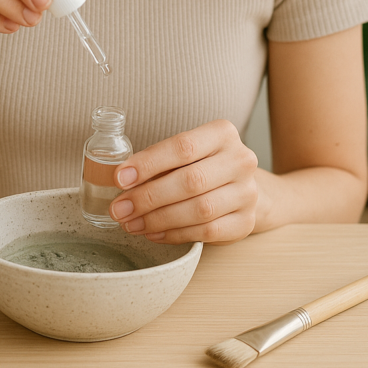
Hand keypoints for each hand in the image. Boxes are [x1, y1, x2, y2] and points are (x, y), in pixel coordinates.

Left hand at [108, 120, 258, 244]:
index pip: (182, 147)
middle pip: (190, 181)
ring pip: (199, 209)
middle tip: (120, 209)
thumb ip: (158, 162)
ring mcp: (247, 193)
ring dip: (159, 219)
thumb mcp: (186, 154)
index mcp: (223, 134)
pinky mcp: (246, 222)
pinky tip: (153, 233)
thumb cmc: (203, 165)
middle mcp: (240, 160)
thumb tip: (121, 179)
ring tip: (132, 223)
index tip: (120, 178)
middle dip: (148, 197)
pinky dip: (175, 234)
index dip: (148, 164)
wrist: (243, 187)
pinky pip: (207, 232)